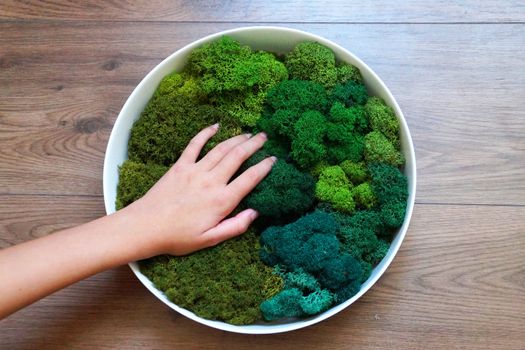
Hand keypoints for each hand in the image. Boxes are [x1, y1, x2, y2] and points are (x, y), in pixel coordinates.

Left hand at [124, 124, 275, 255]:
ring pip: (221, 149)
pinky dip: (206, 133)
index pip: (249, 179)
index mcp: (222, 201)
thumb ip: (235, 226)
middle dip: (253, 145)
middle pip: (237, 157)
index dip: (264, 167)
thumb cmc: (178, 237)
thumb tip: (255, 213)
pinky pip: (195, 145)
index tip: (273, 159)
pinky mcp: (180, 166)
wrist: (146, 227)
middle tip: (264, 137)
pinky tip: (215, 127)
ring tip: (248, 133)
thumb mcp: (210, 239)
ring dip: (236, 139)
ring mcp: (195, 171)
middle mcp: (211, 181)